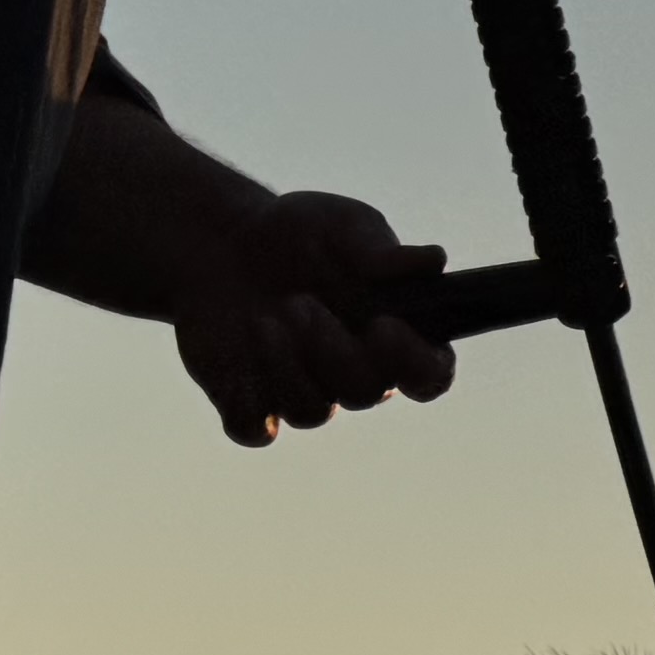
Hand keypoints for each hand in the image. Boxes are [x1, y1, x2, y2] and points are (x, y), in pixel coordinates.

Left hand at [168, 186, 456, 445]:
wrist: (220, 242)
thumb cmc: (296, 232)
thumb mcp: (340, 225)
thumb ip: (380, 248)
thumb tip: (434, 261)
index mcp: (393, 334)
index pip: (429, 375)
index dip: (415, 364)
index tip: (383, 325)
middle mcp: (354, 371)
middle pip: (366, 393)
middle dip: (332, 350)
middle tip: (299, 303)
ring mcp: (303, 390)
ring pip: (310, 413)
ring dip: (286, 366)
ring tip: (263, 319)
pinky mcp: (249, 399)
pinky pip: (254, 429)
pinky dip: (247, 403)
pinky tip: (239, 358)